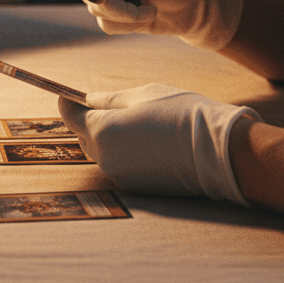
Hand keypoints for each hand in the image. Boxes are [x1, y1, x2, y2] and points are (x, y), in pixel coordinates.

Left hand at [58, 84, 261, 205]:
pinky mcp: (134, 187)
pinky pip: (119, 165)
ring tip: (131, 123)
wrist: (216, 151)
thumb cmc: (181, 113)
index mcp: (102, 130)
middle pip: (84, 136)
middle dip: (89, 121)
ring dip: (107, 138)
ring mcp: (118, 175)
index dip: (67, 104)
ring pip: (101, 152)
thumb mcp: (143, 94)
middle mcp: (104, 157)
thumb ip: (109, 99)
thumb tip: (88, 99)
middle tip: (105, 106)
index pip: (70, 116)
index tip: (67, 95)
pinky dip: (123, 153)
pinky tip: (144, 141)